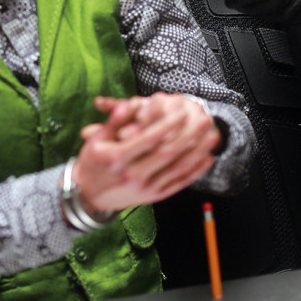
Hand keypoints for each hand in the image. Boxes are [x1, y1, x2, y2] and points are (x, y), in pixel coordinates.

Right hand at [71, 93, 220, 215]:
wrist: (88, 195)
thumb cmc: (93, 161)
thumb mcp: (96, 139)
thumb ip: (114, 121)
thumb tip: (130, 103)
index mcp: (118, 158)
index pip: (148, 138)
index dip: (167, 124)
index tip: (182, 111)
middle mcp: (133, 175)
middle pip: (167, 153)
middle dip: (189, 135)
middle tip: (205, 119)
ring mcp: (145, 188)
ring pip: (177, 169)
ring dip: (198, 152)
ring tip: (213, 136)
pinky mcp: (153, 197)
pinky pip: (178, 184)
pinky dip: (195, 172)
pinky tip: (207, 160)